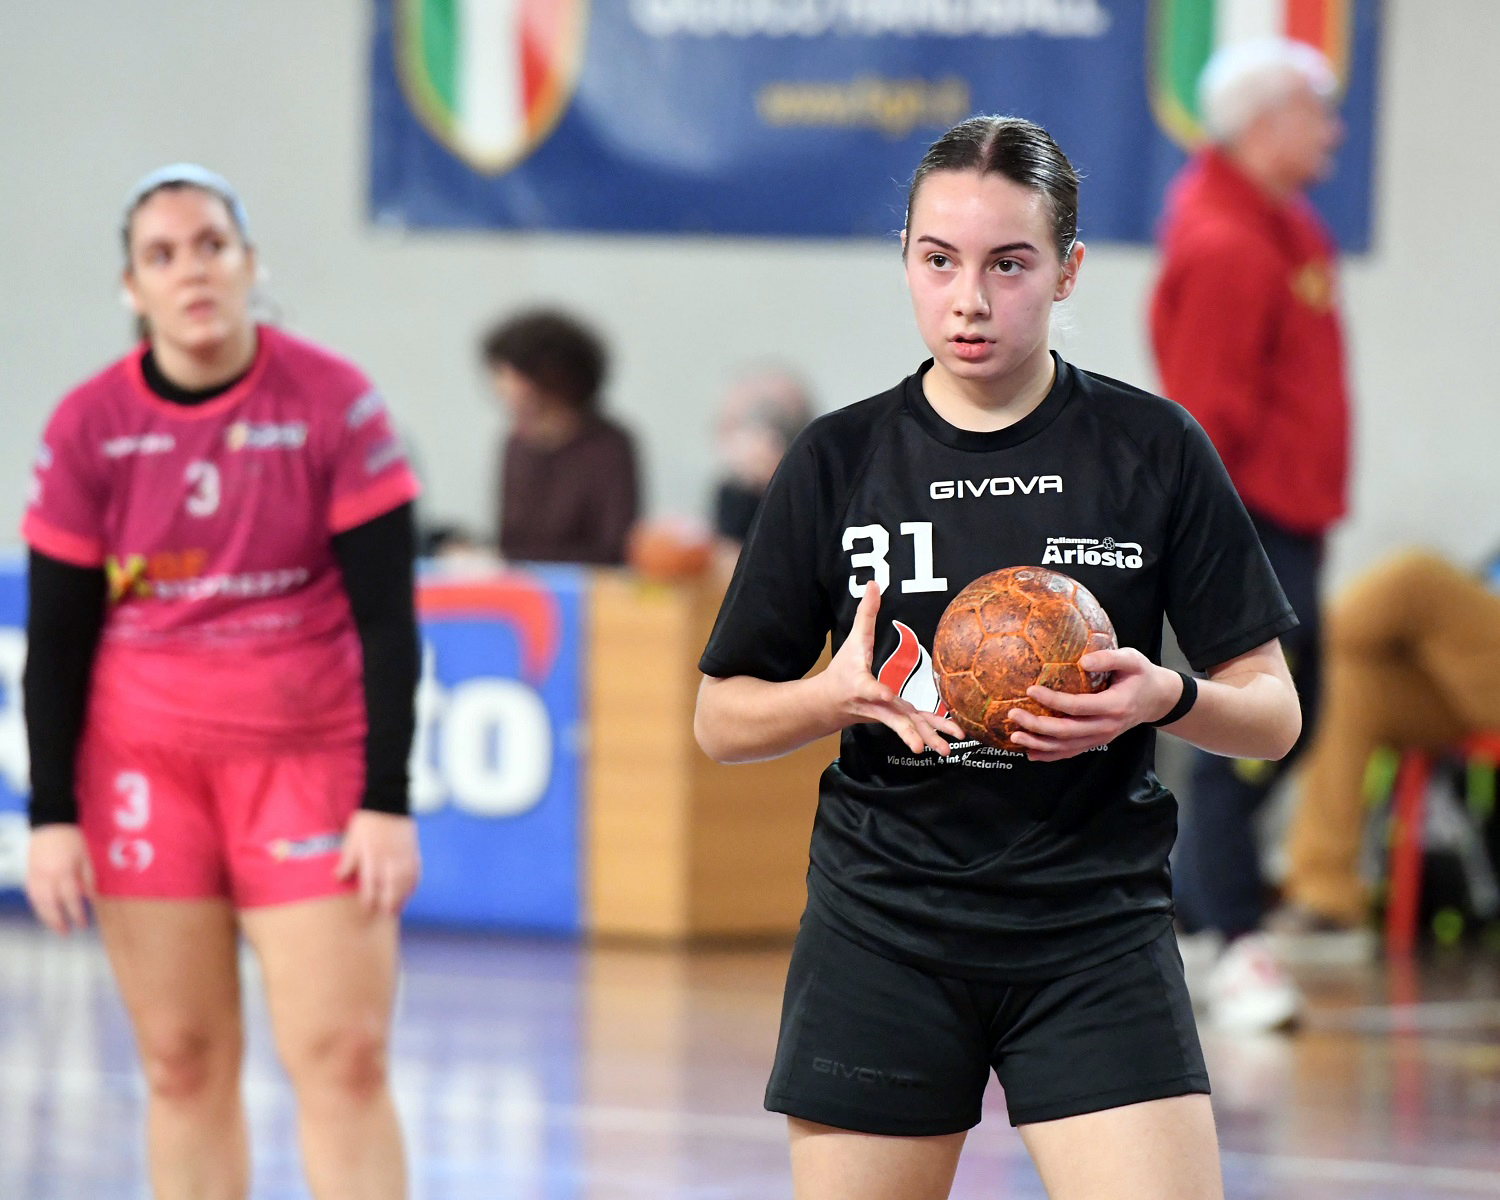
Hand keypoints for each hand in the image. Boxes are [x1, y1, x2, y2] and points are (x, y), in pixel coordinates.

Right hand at [25, 825, 93, 934]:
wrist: (50, 823)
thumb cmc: (72, 839)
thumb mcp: (86, 857)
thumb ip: (88, 878)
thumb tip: (91, 898)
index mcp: (64, 871)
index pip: (70, 898)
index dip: (76, 913)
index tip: (82, 924)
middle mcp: (47, 876)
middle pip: (50, 904)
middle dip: (58, 920)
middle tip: (65, 932)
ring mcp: (34, 875)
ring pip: (37, 902)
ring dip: (45, 917)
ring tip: (54, 926)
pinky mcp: (27, 874)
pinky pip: (31, 895)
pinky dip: (37, 906)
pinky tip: (44, 912)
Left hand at [336, 811, 420, 915]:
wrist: (388, 802)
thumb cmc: (366, 822)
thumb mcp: (351, 840)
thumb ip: (347, 861)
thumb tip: (338, 878)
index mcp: (372, 859)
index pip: (371, 888)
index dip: (368, 902)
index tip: (365, 911)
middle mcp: (390, 861)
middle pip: (391, 891)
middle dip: (386, 905)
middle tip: (382, 916)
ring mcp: (404, 858)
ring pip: (405, 885)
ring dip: (401, 898)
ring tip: (395, 909)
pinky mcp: (414, 853)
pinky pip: (416, 874)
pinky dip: (412, 885)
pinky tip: (408, 891)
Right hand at [817, 581, 966, 755]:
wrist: (831, 702)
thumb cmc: (843, 670)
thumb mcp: (852, 640)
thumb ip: (865, 614)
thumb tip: (874, 583)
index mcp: (862, 684)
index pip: (870, 687)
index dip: (877, 690)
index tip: (884, 694)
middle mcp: (876, 704)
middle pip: (894, 718)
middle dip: (909, 732)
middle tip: (919, 746)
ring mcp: (888, 714)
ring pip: (909, 728)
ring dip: (928, 738)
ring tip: (946, 751)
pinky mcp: (897, 718)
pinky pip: (918, 726)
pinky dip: (934, 733)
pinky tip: (953, 740)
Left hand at [1006, 648, 1182, 761]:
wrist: (1157, 699)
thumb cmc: (1141, 675)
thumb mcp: (1132, 659)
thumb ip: (1109, 658)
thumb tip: (1083, 661)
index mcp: (1114, 706)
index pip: (1078, 707)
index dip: (1053, 701)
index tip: (1031, 690)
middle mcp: (1106, 727)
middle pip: (1066, 731)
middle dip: (1037, 726)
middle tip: (1013, 714)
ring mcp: (1101, 738)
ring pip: (1066, 746)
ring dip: (1038, 743)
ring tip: (1014, 736)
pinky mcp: (1096, 742)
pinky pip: (1071, 752)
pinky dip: (1049, 755)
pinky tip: (1030, 752)